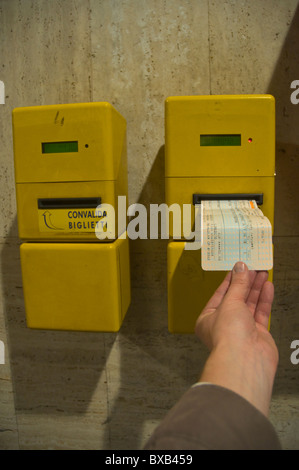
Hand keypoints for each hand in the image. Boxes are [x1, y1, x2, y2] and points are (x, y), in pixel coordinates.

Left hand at [195, 261, 278, 415]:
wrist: (245, 359)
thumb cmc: (228, 336)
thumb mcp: (230, 302)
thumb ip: (237, 284)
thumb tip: (240, 269)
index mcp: (208, 319)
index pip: (219, 294)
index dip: (230, 280)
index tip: (238, 268)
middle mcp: (224, 324)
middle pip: (236, 298)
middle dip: (245, 282)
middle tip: (253, 267)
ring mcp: (241, 329)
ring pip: (249, 304)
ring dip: (256, 288)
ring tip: (262, 273)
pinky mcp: (256, 334)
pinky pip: (260, 312)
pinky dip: (264, 299)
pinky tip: (267, 287)